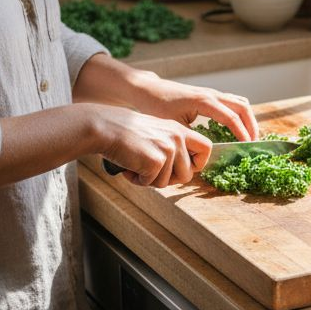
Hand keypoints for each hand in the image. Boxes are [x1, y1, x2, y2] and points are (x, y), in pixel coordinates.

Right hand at [85, 103, 212, 187]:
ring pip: (168, 182)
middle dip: (170, 179)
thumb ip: (171, 146)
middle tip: (151, 171)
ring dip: (151, 180)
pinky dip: (138, 180)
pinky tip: (129, 167)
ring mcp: (167, 149)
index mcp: (179, 129)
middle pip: (187, 174)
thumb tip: (183, 172)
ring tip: (136, 165)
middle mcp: (176, 137)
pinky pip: (151, 182)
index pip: (206, 148)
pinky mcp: (156, 161)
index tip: (186, 168)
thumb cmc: (124, 132)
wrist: (104, 127)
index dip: (198, 163)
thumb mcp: (155, 132)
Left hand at [121, 74, 259, 142]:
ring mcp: (211, 93)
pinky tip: (238, 128)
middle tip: (254, 143)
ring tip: (250, 136)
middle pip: (242, 107)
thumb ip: (192, 138)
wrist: (149, 90)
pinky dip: (240, 114)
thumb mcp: (173, 126)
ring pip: (240, 102)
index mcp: (204, 101)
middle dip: (251, 125)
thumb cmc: (157, 107)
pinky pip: (232, 102)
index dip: (241, 132)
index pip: (231, 117)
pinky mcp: (209, 95)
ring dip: (248, 118)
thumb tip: (207, 154)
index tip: (247, 146)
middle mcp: (211, 94)